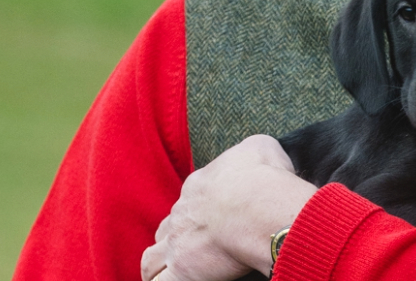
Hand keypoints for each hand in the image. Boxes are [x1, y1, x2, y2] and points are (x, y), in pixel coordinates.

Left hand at [141, 134, 317, 280]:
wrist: (259, 205)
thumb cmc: (263, 176)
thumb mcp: (260, 148)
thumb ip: (249, 152)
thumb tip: (255, 157)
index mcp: (197, 186)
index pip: (189, 200)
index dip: (198, 211)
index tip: (215, 218)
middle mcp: (182, 214)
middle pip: (167, 228)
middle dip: (175, 238)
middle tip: (193, 248)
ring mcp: (177, 243)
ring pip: (152, 259)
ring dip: (158, 265)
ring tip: (168, 272)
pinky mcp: (183, 271)